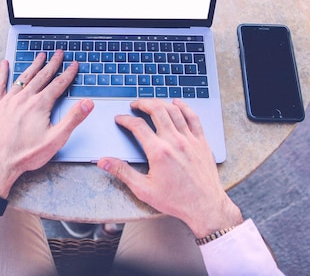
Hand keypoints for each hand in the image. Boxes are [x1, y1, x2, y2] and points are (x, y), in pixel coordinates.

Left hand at [0, 50, 93, 197]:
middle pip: (42, 76)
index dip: (68, 73)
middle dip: (52, 64)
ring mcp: (8, 101)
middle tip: (59, 54)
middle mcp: (24, 98)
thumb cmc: (26, 155)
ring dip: (33, 66)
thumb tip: (88, 103)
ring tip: (40, 56)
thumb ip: (73, 119)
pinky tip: (5, 64)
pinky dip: (2, 73)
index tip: (74, 65)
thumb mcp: (56, 139)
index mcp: (40, 105)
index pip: (58, 84)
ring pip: (23, 78)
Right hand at [97, 99, 241, 237]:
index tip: (120, 119)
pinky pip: (193, 117)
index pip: (138, 126)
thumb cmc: (176, 201)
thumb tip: (104, 162)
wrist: (205, 207)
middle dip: (142, 104)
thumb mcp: (144, 189)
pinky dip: (184, 107)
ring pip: (174, 111)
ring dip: (160, 103)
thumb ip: (122, 172)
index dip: (125, 119)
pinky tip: (177, 103)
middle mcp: (175, 141)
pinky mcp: (201, 142)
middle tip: (135, 105)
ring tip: (151, 103)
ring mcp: (190, 140)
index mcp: (159, 152)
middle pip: (156, 111)